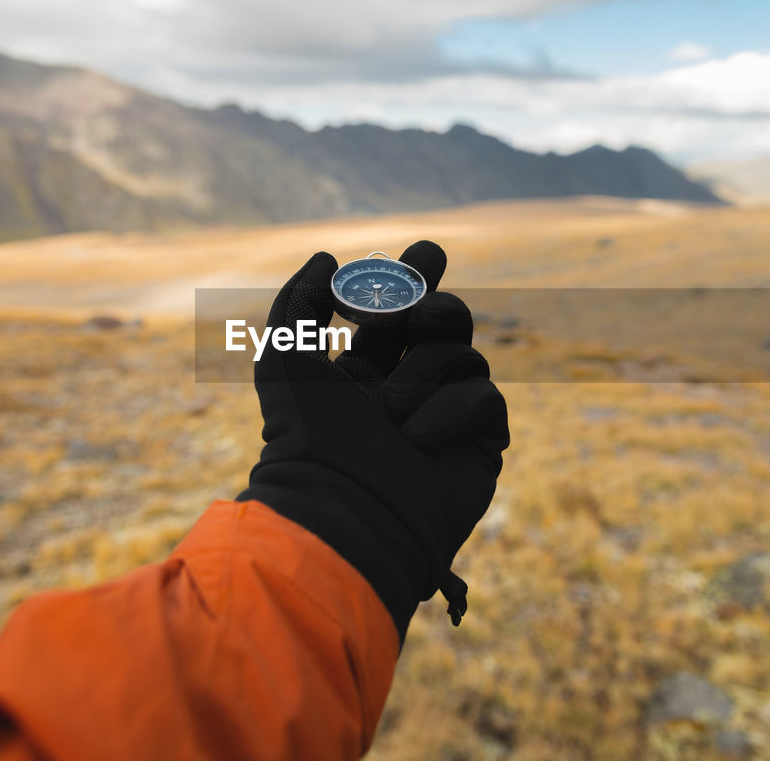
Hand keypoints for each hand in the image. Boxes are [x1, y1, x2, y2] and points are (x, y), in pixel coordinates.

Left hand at [238, 241, 509, 641]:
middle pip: (443, 322)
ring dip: (422, 373)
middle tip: (418, 304)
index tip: (426, 253)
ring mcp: (447, 417)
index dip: (414, 279)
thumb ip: (300, 302)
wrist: (346, 515)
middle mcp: (408, 392)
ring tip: (391, 412)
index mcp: (363, 375)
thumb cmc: (308, 439)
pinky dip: (450, 410)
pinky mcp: (479, 443)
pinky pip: (484, 396)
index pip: (396, 315)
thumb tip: (327, 259)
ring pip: (462, 353)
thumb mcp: (285, 361)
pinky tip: (418, 438)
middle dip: (434, 303)